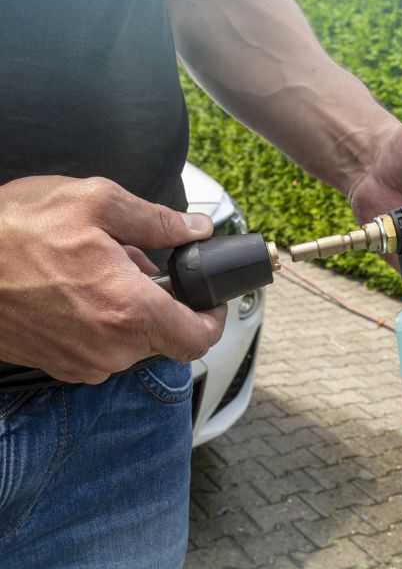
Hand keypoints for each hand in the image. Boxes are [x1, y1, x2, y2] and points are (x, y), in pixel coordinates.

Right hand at [0, 176, 226, 383]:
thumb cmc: (11, 232)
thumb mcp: (93, 203)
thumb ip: (156, 221)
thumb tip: (195, 229)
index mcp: (131, 312)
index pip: (200, 338)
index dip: (214, 318)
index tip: (210, 299)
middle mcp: (112, 349)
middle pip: (166, 336)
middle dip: (163, 301)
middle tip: (138, 266)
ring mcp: (84, 364)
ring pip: (132, 342)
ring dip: (130, 310)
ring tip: (99, 272)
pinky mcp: (61, 366)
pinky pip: (102, 349)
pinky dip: (104, 323)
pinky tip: (79, 291)